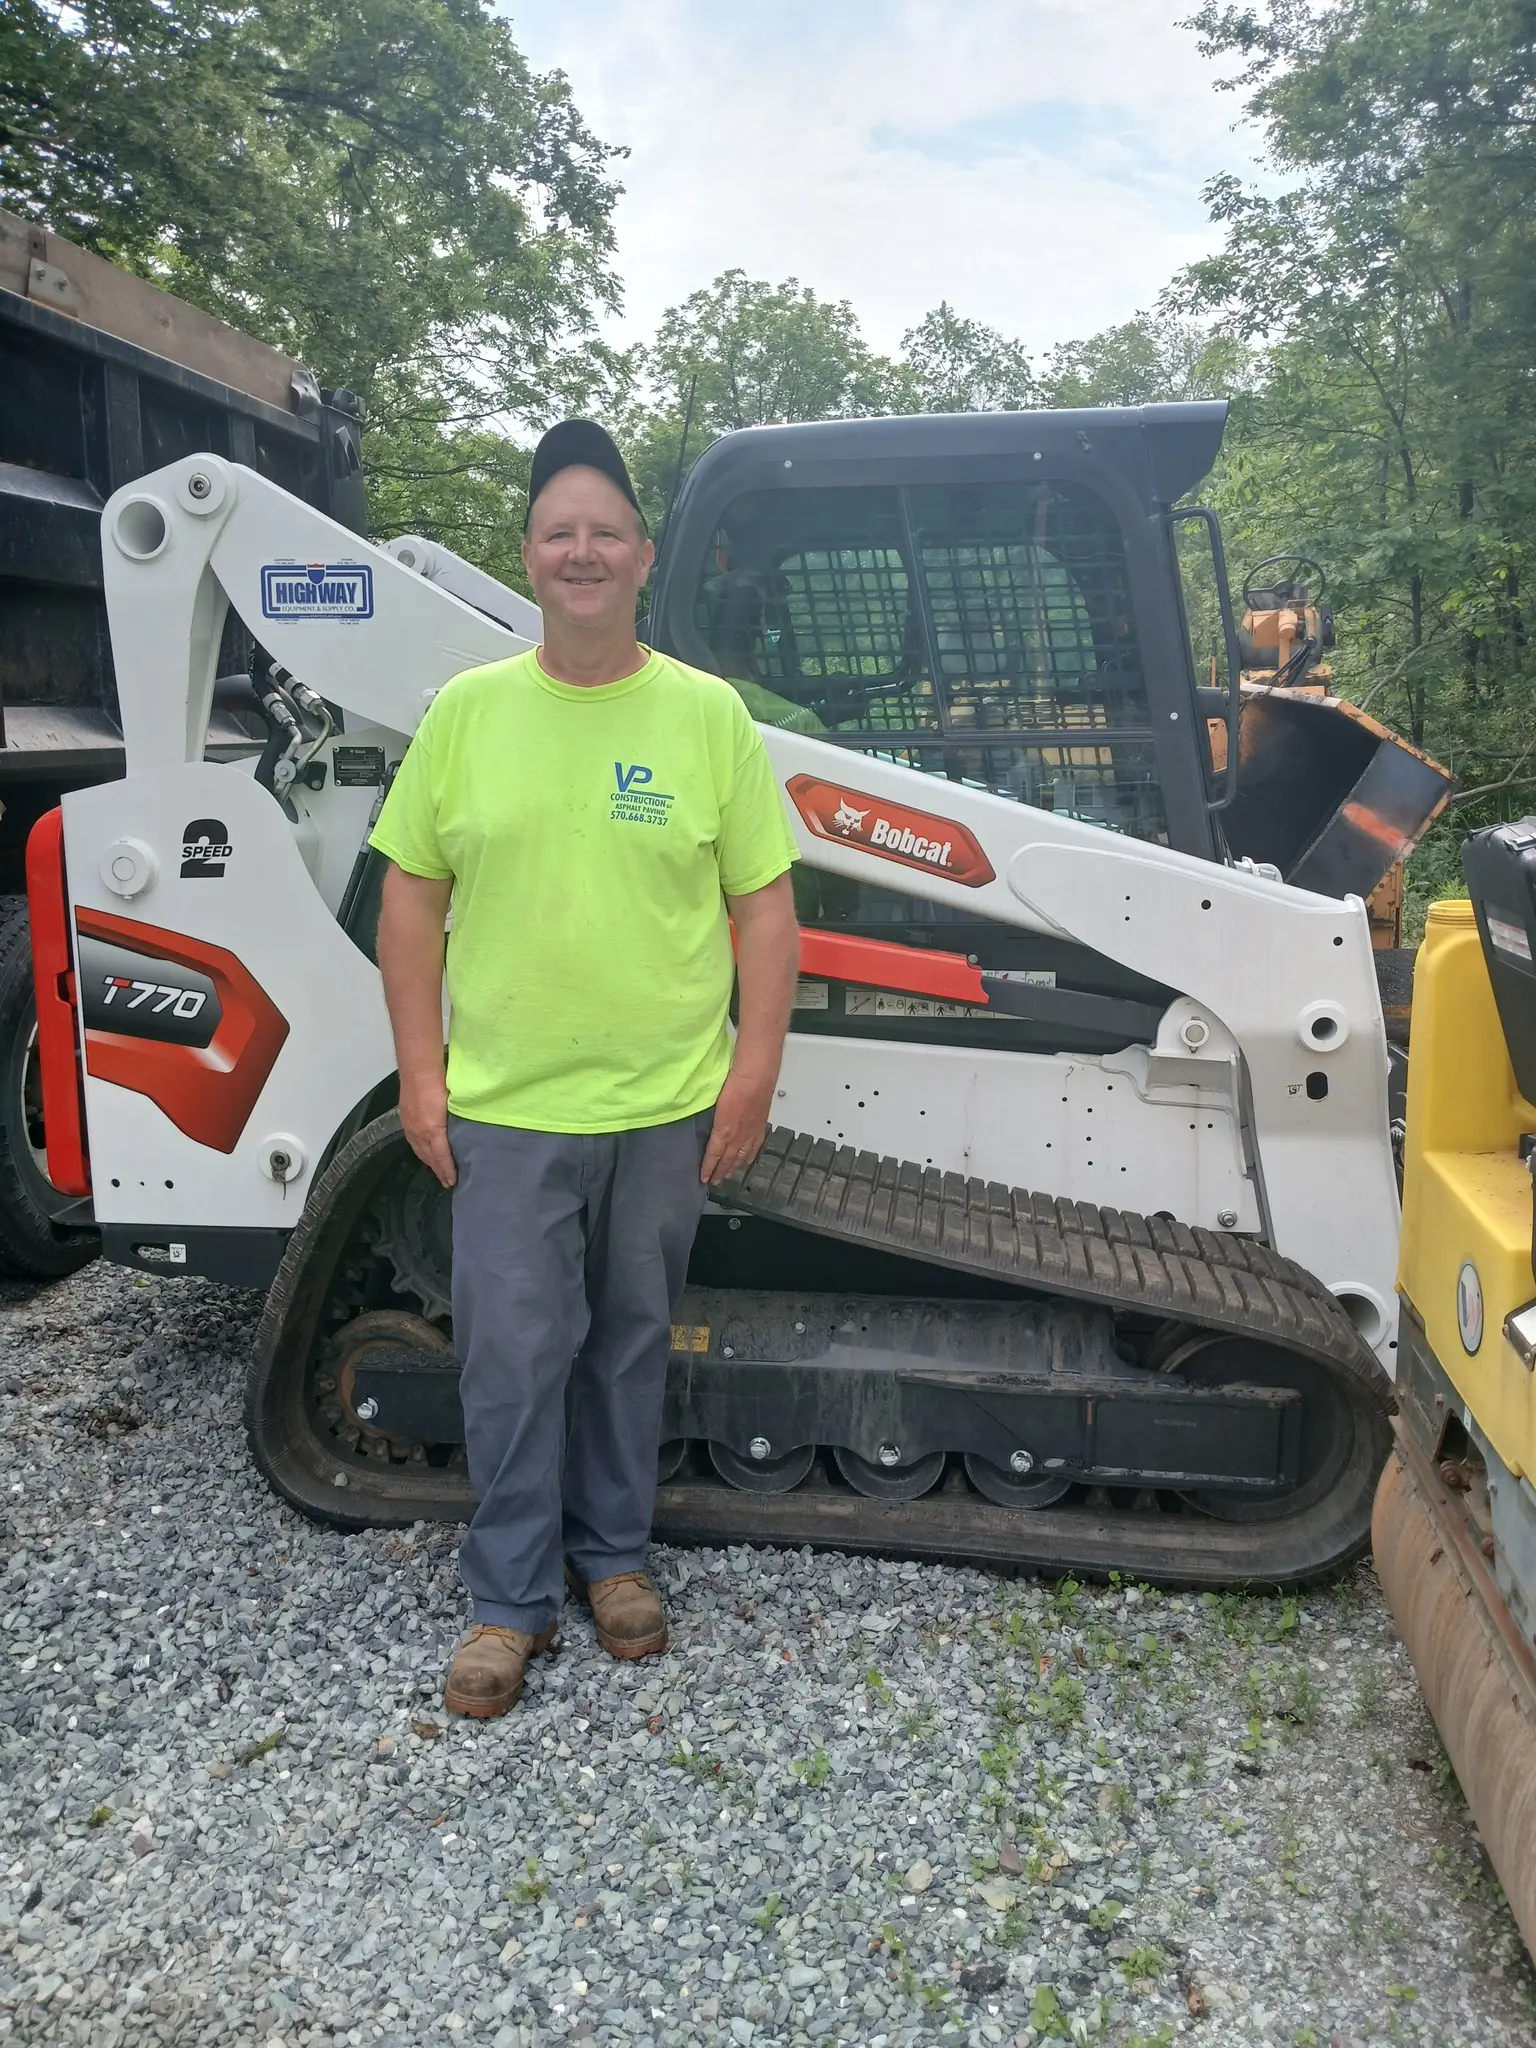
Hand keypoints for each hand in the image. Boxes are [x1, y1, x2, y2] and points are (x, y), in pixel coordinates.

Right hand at [399, 1074, 455, 1187]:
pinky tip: (423, 1150)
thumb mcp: (454, 1105)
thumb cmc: (441, 1084)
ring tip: (436, 1170)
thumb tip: (465, 1134)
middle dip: (438, 1170)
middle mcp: (419, 1132)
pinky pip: (412, 1140)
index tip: (452, 1182)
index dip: (447, 1170)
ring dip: (428, 1162)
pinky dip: (419, 1150)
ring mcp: (410, 1125)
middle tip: (446, 1182)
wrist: (418, 1069)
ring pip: (419, 1150)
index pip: (441, 1156)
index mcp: (433, 1130)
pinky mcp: (405, 1118)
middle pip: (429, 1157)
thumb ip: (458, 1121)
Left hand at [700, 1067, 775, 1186]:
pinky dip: (749, 1157)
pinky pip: (754, 1148)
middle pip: (727, 1159)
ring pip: (741, 1157)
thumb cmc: (733, 1084)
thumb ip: (712, 1120)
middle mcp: (737, 1136)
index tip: (703, 1178)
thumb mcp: (715, 1104)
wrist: (755, 1077)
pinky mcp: (760, 1127)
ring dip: (733, 1168)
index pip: (713, 1155)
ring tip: (728, 1175)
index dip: (708, 1168)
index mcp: (723, 1130)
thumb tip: (708, 1127)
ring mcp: (750, 1133)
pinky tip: (746, 1161)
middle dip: (720, 1172)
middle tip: (714, 1182)